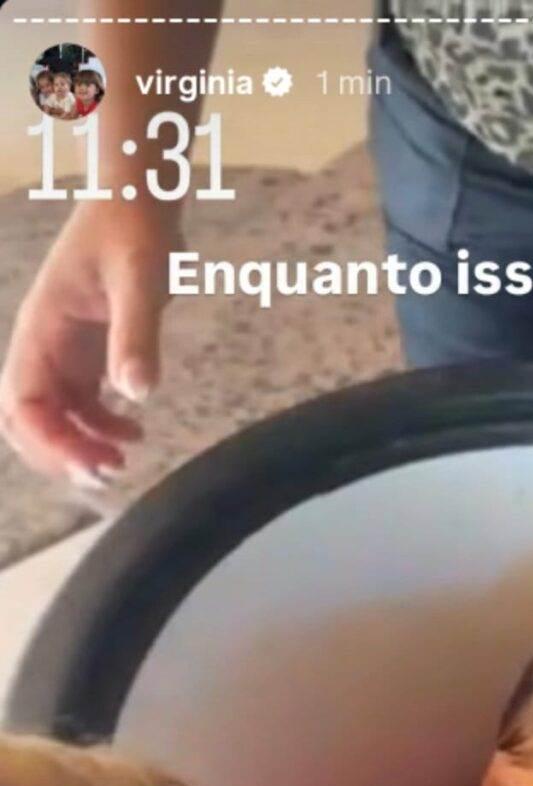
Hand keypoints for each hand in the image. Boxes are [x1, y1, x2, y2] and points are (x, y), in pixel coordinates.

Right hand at [0, 201, 176, 484]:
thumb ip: (136, 334)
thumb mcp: (140, 277)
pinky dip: (101, 426)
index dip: (50, 442)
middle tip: (106, 475)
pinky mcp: (87, 352)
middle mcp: (44, 346)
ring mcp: (64, 351)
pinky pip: (81, 403)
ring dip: (81, 446)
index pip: (25, 403)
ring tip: (122, 462)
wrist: (139, 196)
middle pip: (29, 419)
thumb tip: (137, 394)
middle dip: (59, 454)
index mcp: (41, 330)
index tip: (91, 465)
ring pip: (56, 417)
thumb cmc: (133, 226)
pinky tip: (134, 432)